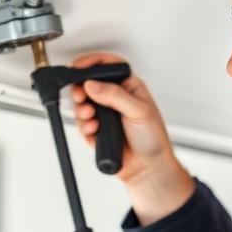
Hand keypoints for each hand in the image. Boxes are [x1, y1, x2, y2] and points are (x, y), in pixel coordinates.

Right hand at [70, 51, 177, 186]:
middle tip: (81, 96)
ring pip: (82, 104)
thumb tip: (93, 84)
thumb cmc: (153, 139)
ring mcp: (105, 115)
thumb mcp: (139, 111)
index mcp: (129, 87)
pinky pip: (82, 124)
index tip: (79, 66)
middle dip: (81, 89)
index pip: (108, 66)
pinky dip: (84, 126)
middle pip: (89, 84)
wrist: (147, 169)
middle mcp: (115, 99)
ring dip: (82, 110)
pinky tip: (94, 130)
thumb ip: (115, 95)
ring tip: (90, 116)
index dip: (92, 63)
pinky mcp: (96, 130)